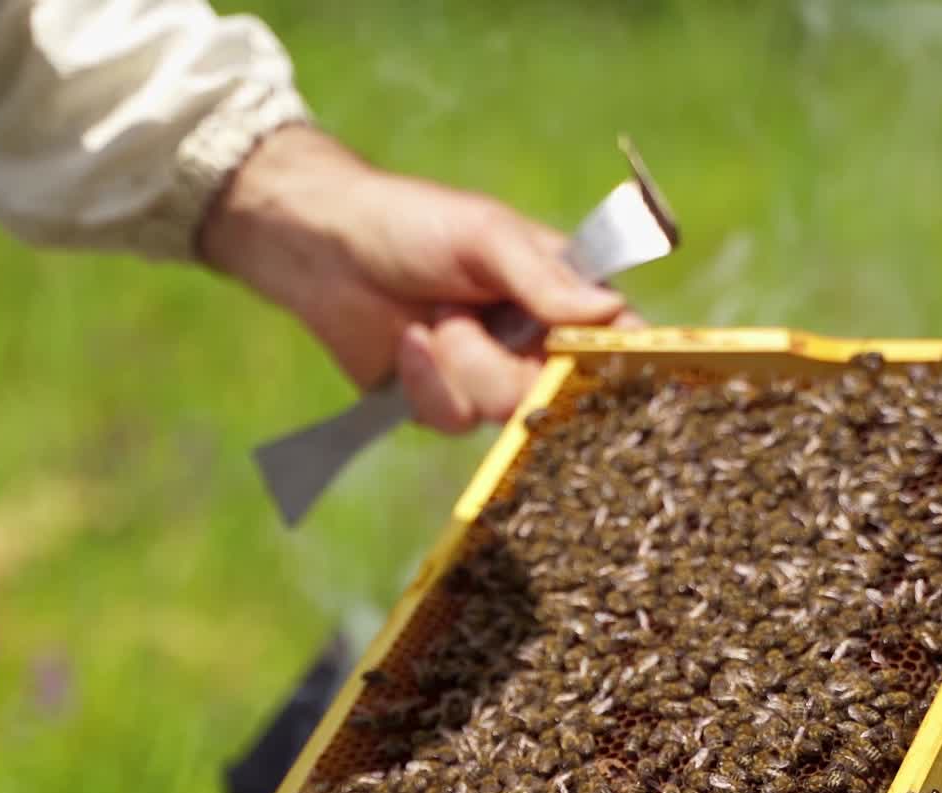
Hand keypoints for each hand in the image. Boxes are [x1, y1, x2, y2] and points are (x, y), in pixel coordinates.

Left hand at [200, 125, 628, 430]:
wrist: (323, 251)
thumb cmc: (411, 223)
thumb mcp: (485, 236)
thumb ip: (546, 279)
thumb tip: (610, 312)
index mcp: (560, 295)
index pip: (613, 340)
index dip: (617, 365)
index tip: (595, 369)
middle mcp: (534, 344)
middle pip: (557, 394)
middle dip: (503, 365)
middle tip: (460, 318)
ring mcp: (490, 379)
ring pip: (502, 413)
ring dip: (457, 365)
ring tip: (430, 320)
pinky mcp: (445, 404)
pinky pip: (453, 420)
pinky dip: (425, 382)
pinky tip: (408, 344)